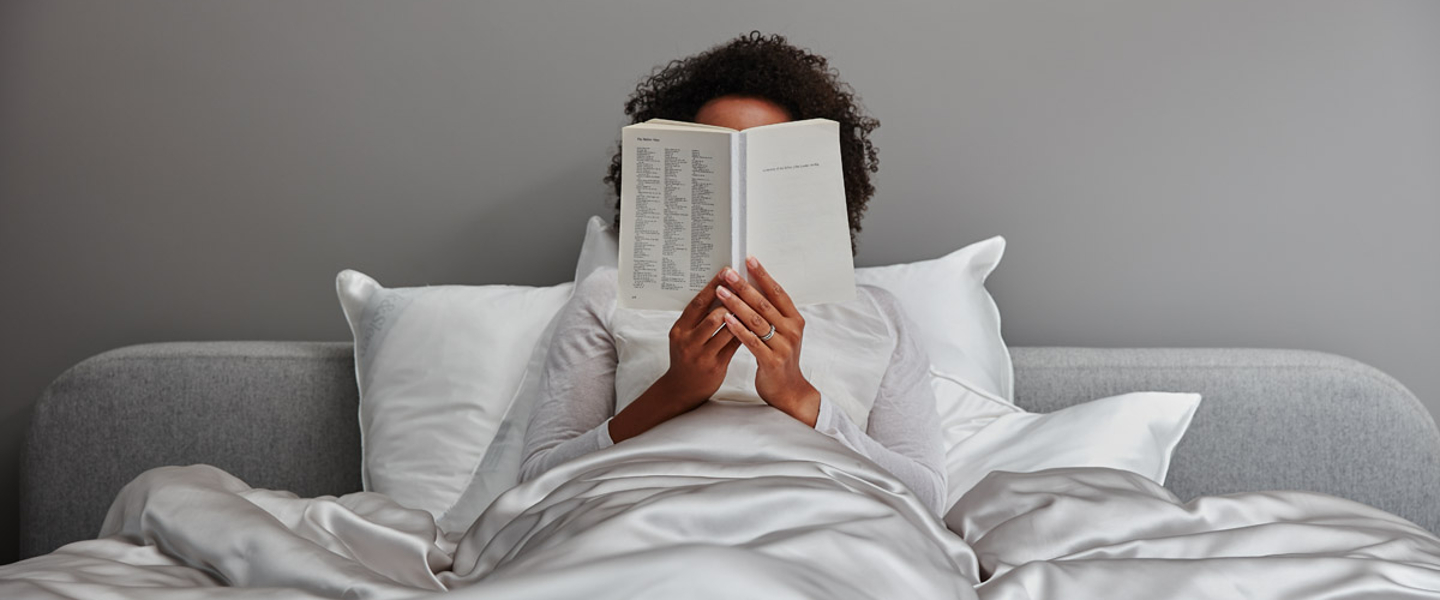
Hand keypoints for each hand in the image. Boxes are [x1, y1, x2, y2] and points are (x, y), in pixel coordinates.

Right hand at [609, 268, 741, 442]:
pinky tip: (754, 324)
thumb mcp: (686, 336)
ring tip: (753, 302)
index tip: (726, 272)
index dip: (712, 286)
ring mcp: (701, 355)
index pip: (697, 303)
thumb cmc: (687, 357)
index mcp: (680, 329)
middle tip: (745, 285)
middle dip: (731, 299)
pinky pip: (734, 345)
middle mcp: (688, 341)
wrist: (681, 389)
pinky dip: (744, 332)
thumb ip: (699, 318)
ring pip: (725, 330)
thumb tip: (721, 292)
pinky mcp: (715, 366)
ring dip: (741, 315)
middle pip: (712, 315)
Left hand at [716, 256, 820, 426]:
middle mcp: (792, 330)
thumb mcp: (781, 333)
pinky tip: (725, 318)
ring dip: (737, 304)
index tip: (749, 260)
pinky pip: (752, 341)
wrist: (788, 391)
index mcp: (795, 320)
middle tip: (728, 274)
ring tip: (721, 292)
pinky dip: (737, 328)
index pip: (778, 292)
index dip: (763, 275)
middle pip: (765, 303)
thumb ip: (770, 314)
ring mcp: (783, 346)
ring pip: (756, 320)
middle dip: (744, 287)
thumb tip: (751, 289)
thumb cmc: (780, 358)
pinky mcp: (772, 361)